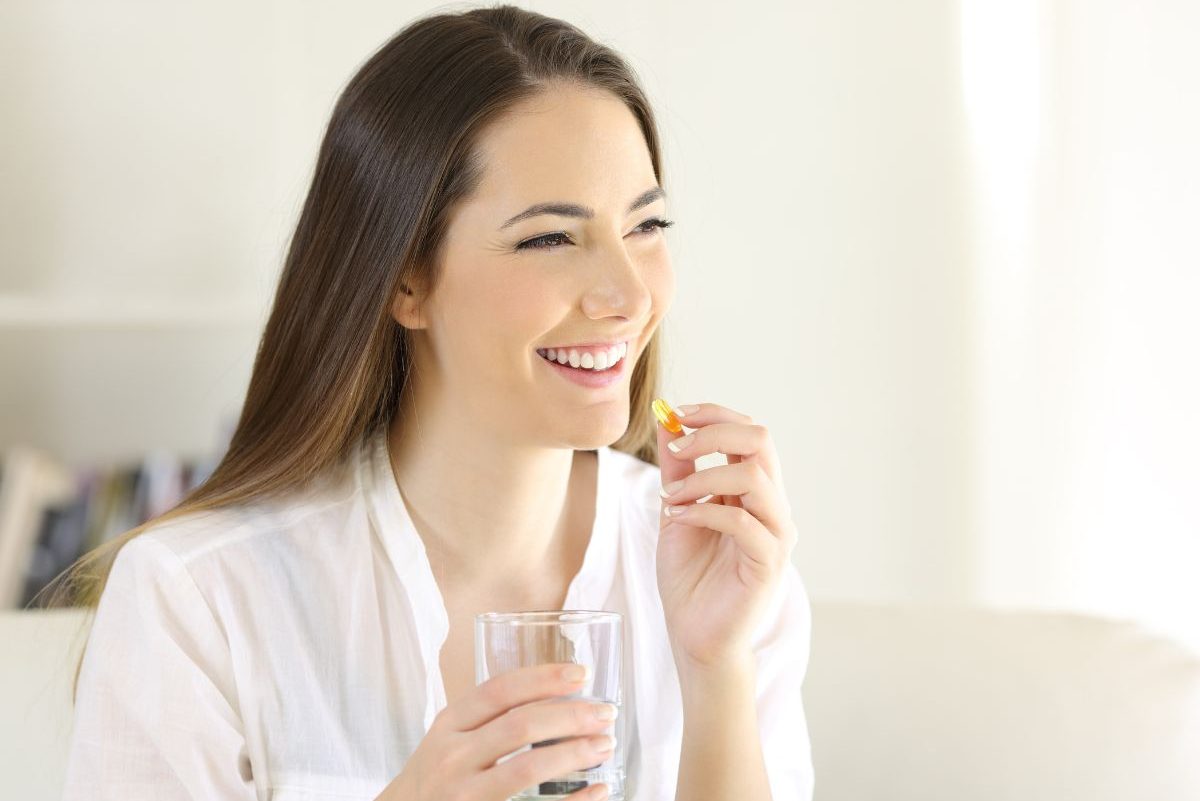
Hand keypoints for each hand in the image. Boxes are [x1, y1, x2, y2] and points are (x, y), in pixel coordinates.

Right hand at [375, 662, 615, 800]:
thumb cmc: (440, 771)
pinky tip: (598, 790)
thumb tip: (559, 692)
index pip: (500, 691)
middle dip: (570, 716)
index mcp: (449, 724)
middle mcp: (453, 758)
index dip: (544, 678)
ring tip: (605, 744)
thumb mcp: (450, 734)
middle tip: (605, 713)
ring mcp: (465, 795)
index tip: (581, 674)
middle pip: (520, 726)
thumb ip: (489, 715)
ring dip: (574, 753)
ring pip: (527, 769)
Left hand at [654, 401, 798, 671]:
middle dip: (714, 432)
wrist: (694, 635)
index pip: (749, 432)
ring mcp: (775, 533)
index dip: (715, 414)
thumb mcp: (676, 511)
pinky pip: (742, 522)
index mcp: (754, 490)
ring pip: (754, 478)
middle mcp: (771, 505)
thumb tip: (667, 423)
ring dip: (703, 476)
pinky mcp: (768, 563)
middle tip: (676, 447)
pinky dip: (703, 511)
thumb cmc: (689, 577)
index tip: (676, 413)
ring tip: (670, 497)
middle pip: (761, 441)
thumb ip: (678, 471)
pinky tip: (677, 518)